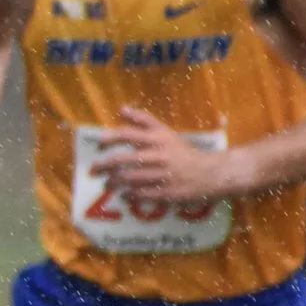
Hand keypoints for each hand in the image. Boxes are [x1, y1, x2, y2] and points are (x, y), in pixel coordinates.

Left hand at [90, 109, 233, 210]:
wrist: (212, 173)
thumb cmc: (183, 152)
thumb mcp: (166, 133)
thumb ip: (143, 121)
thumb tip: (121, 109)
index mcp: (158, 139)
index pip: (128, 135)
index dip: (109, 139)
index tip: (98, 145)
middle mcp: (160, 156)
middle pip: (124, 160)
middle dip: (104, 165)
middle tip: (93, 171)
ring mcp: (164, 175)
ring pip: (130, 179)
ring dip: (114, 182)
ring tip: (107, 184)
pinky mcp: (168, 193)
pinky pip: (142, 195)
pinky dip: (129, 195)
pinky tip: (123, 195)